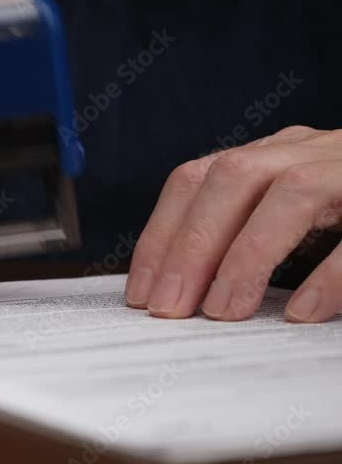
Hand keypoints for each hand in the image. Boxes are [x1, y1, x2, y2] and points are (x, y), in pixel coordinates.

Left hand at [125, 126, 341, 322]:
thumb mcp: (289, 210)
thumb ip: (244, 231)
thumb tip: (177, 288)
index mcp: (273, 156)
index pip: (196, 178)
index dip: (160, 233)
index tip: (141, 292)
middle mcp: (309, 151)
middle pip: (233, 179)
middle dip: (191, 247)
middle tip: (170, 310)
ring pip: (293, 194)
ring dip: (249, 256)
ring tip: (225, 311)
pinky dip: (331, 273)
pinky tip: (304, 312)